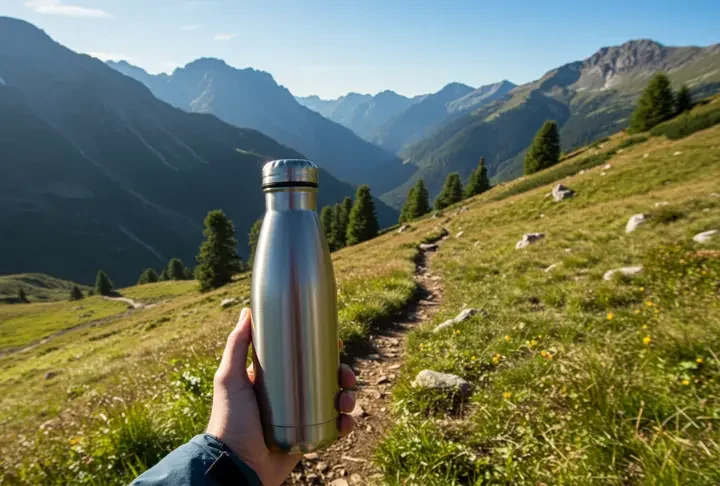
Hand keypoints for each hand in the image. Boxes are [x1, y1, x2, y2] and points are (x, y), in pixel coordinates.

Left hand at [207, 308, 355, 485]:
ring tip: (347, 401)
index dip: (323, 350)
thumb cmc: (229, 420)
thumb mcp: (230, 378)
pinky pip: (333, 429)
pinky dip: (345, 424)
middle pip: (325, 378)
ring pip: (333, 401)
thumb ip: (236, 346)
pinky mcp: (308, 439)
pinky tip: (347, 421)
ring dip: (348, 398)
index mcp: (274, 380)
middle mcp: (290, 397)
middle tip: (347, 376)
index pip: (304, 358)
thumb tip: (247, 311)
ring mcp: (300, 418)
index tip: (337, 342)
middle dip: (343, 374)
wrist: (236, 465)